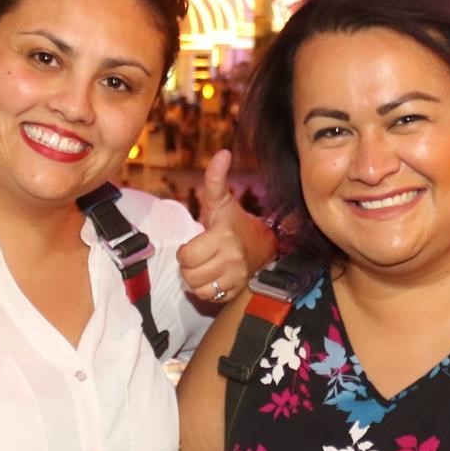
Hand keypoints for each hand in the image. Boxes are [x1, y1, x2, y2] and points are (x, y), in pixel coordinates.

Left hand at [178, 150, 253, 308]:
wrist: (264, 245)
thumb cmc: (235, 222)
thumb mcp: (222, 201)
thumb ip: (216, 179)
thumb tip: (222, 153)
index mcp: (223, 236)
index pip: (187, 257)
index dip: (185, 251)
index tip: (195, 243)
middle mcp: (231, 259)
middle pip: (190, 274)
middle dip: (189, 266)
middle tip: (198, 256)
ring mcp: (236, 277)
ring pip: (198, 288)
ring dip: (196, 279)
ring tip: (204, 267)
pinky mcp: (237, 291)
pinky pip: (209, 298)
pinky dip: (207, 291)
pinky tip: (212, 277)